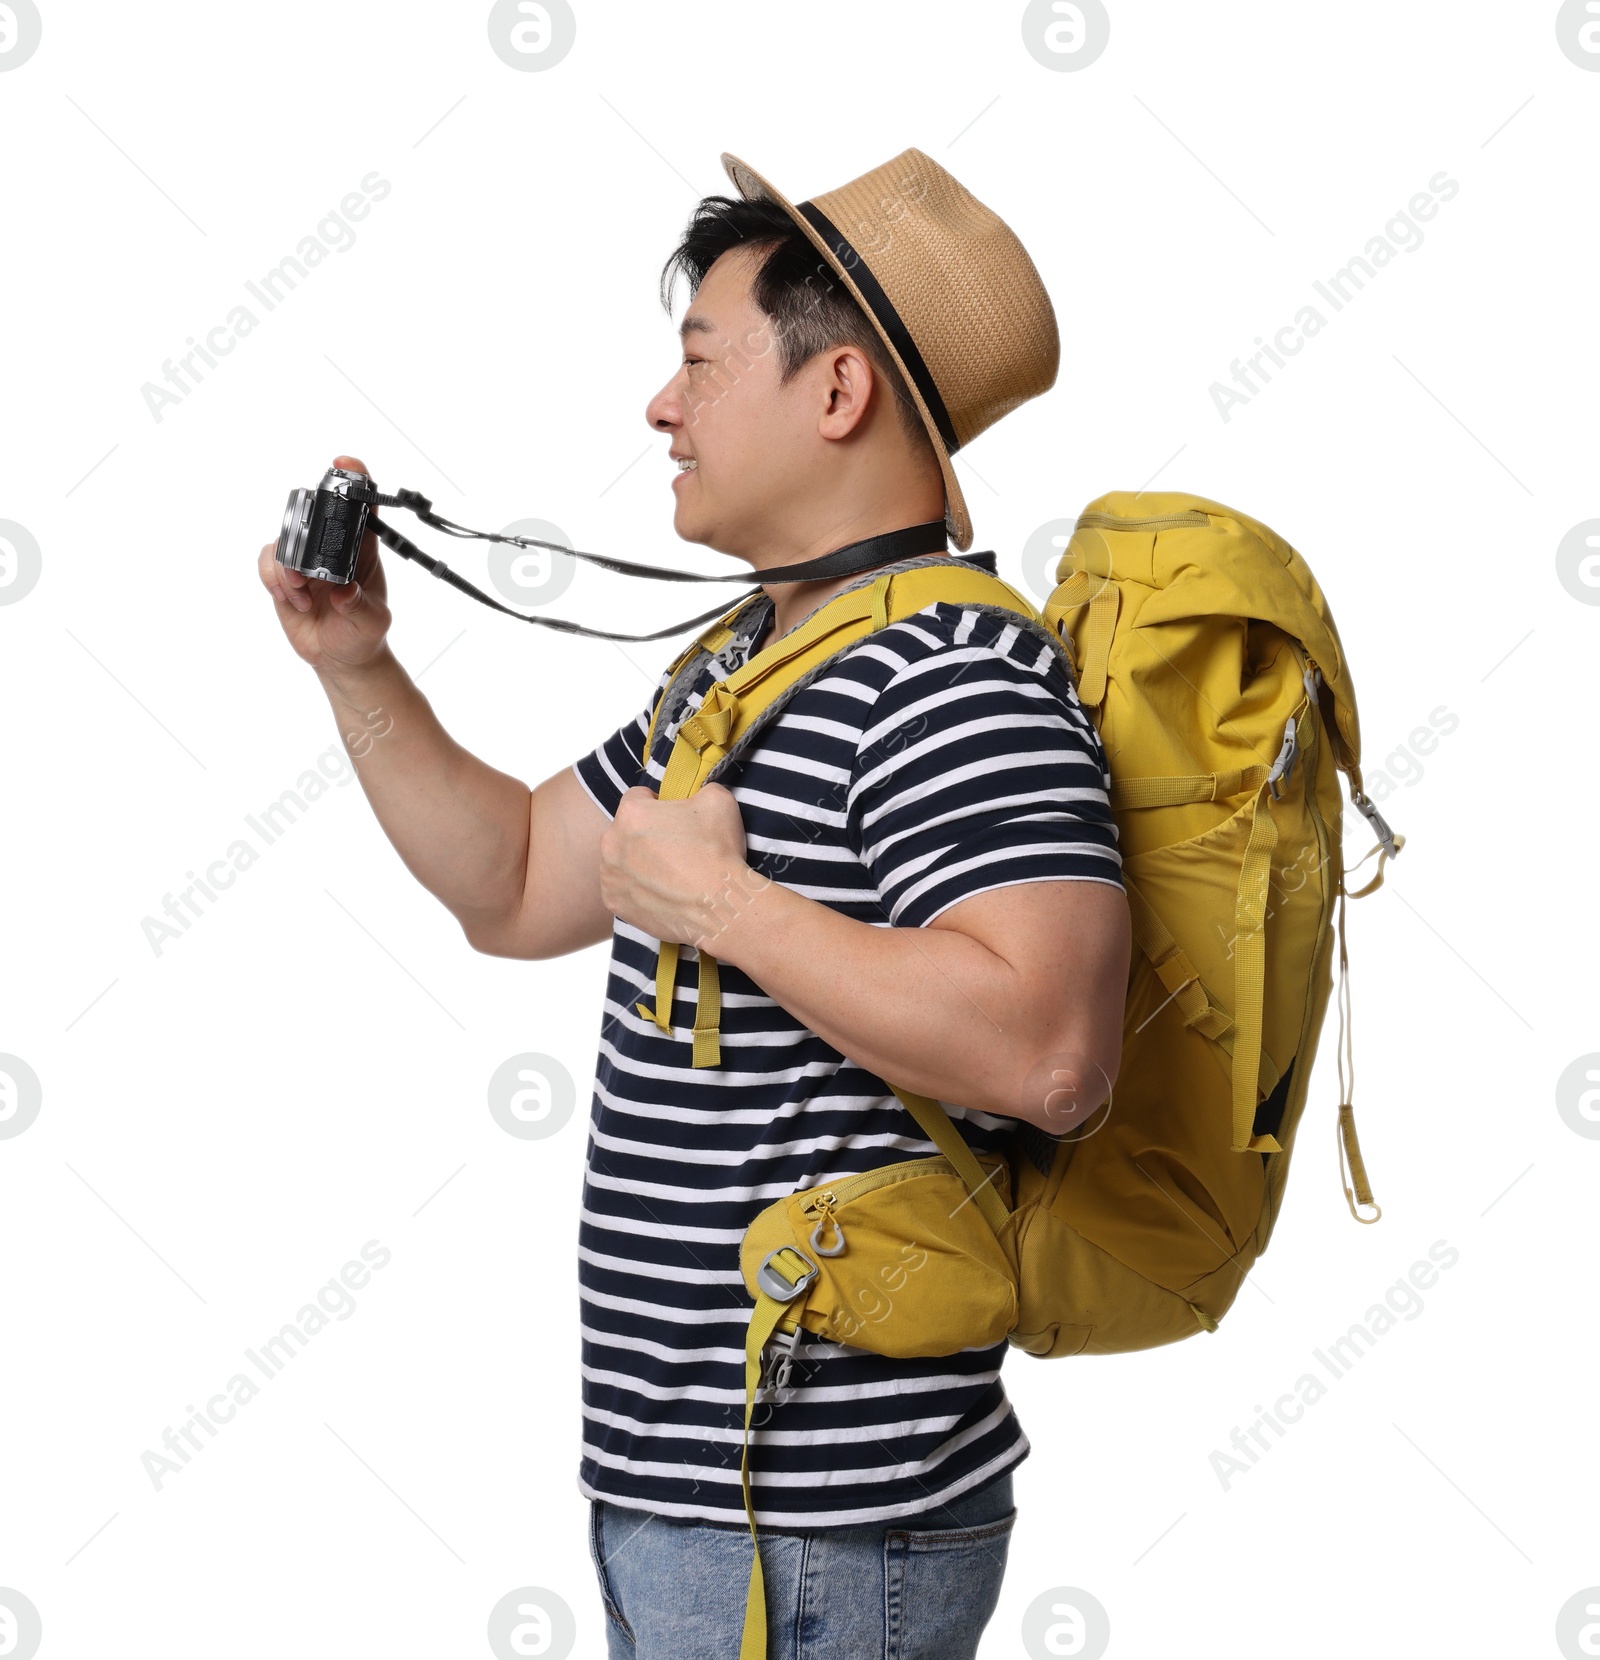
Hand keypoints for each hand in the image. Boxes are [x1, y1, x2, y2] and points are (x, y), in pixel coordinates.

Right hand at [258, 454, 392, 675]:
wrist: (339, 658)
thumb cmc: (362, 636)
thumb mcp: (371, 623)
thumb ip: (360, 607)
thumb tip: (344, 592)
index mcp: (361, 549)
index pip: (361, 505)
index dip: (354, 480)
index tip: (344, 464)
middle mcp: (332, 547)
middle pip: (312, 513)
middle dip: (303, 532)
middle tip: (304, 568)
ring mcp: (306, 558)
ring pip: (285, 539)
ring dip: (287, 567)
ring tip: (301, 595)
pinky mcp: (284, 573)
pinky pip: (267, 560)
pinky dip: (273, 578)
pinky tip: (290, 599)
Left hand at [598, 783, 761, 945]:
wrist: (719, 906)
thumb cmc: (717, 852)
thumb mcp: (718, 801)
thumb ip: (700, 790)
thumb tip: (697, 795)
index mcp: (631, 813)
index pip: (638, 797)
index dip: (658, 805)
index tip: (674, 819)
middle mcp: (611, 842)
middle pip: (626, 830)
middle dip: (645, 835)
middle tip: (675, 849)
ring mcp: (610, 876)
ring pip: (621, 860)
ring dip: (638, 863)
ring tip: (669, 875)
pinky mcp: (614, 903)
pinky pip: (622, 889)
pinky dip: (637, 889)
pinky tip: (662, 893)